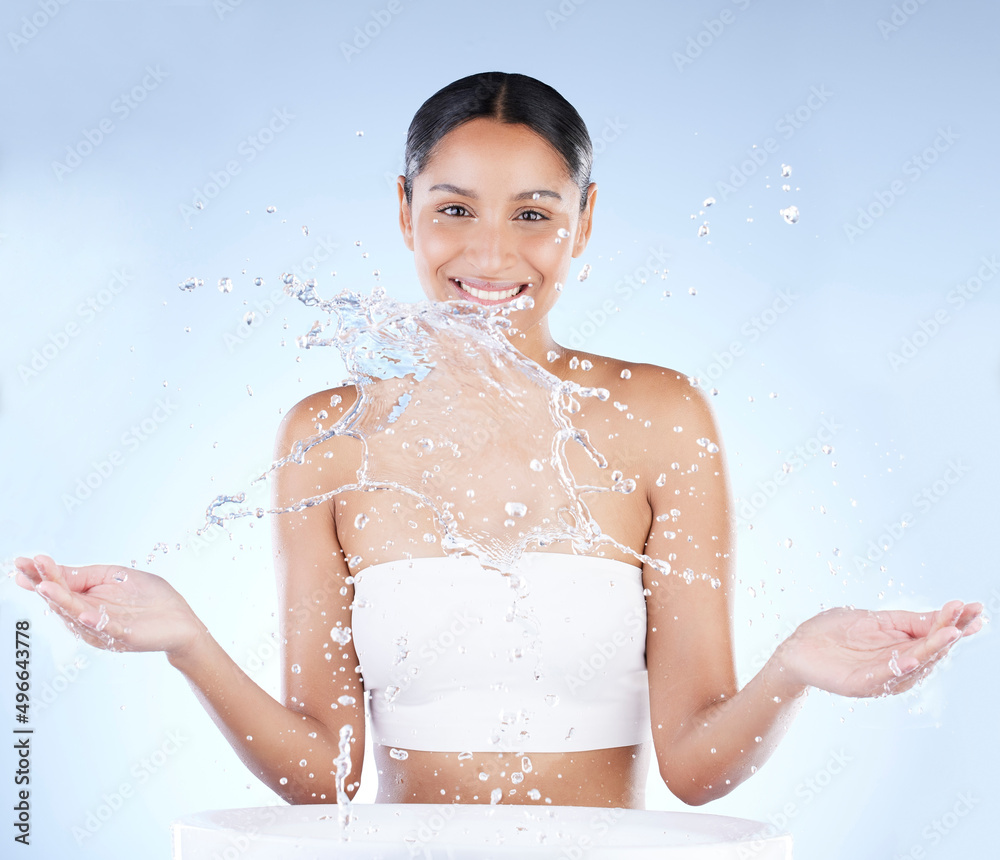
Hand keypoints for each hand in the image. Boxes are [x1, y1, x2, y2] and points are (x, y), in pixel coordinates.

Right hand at [13, 554, 202, 657]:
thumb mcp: (114, 576)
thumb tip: (52, 570)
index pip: (59, 587)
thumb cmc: (149, 597)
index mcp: (87, 601)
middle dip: (43, 583)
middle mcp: (90, 617)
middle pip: (62, 600)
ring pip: (77, 615)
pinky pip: (107, 629)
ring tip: (45, 586)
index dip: (40, 575)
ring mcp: (105, 628)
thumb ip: (84, 575)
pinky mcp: (124, 636)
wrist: (180, 620)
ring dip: (61, 600)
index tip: (21, 562)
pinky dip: (94, 621)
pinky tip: (83, 612)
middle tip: (27, 567)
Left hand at [776, 600, 982, 697]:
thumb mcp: (877, 619)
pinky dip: (901, 667)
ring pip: (914, 664)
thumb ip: (909, 621)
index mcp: (903, 649)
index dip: (957, 624)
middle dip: (951, 634)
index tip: (978, 610)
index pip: (936, 637)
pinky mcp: (860, 684)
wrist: (797, 647)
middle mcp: (898, 666)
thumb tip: (947, 614)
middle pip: (932, 651)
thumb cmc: (834, 632)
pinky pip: (885, 677)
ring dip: (933, 650)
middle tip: (968, 617)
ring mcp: (881, 676)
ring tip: (951, 633)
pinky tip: (914, 657)